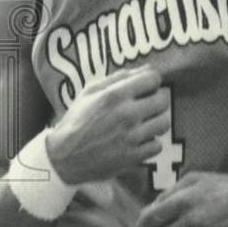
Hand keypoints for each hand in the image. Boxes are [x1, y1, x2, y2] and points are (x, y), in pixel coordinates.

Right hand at [46, 66, 169, 184]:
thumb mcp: (90, 92)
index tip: (146, 88)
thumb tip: (145, 69)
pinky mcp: (133, 156)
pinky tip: (138, 141)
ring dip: (156, 122)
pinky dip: (150, 143)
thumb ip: (118, 78)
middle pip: (163, 100)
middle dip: (157, 100)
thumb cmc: (76, 121)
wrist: (64, 157)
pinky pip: (157, 145)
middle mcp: (126, 114)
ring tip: (144, 124)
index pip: (153, 78)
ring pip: (164, 123)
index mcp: (114, 95)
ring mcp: (131, 137)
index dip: (151, 81)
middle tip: (147, 105)